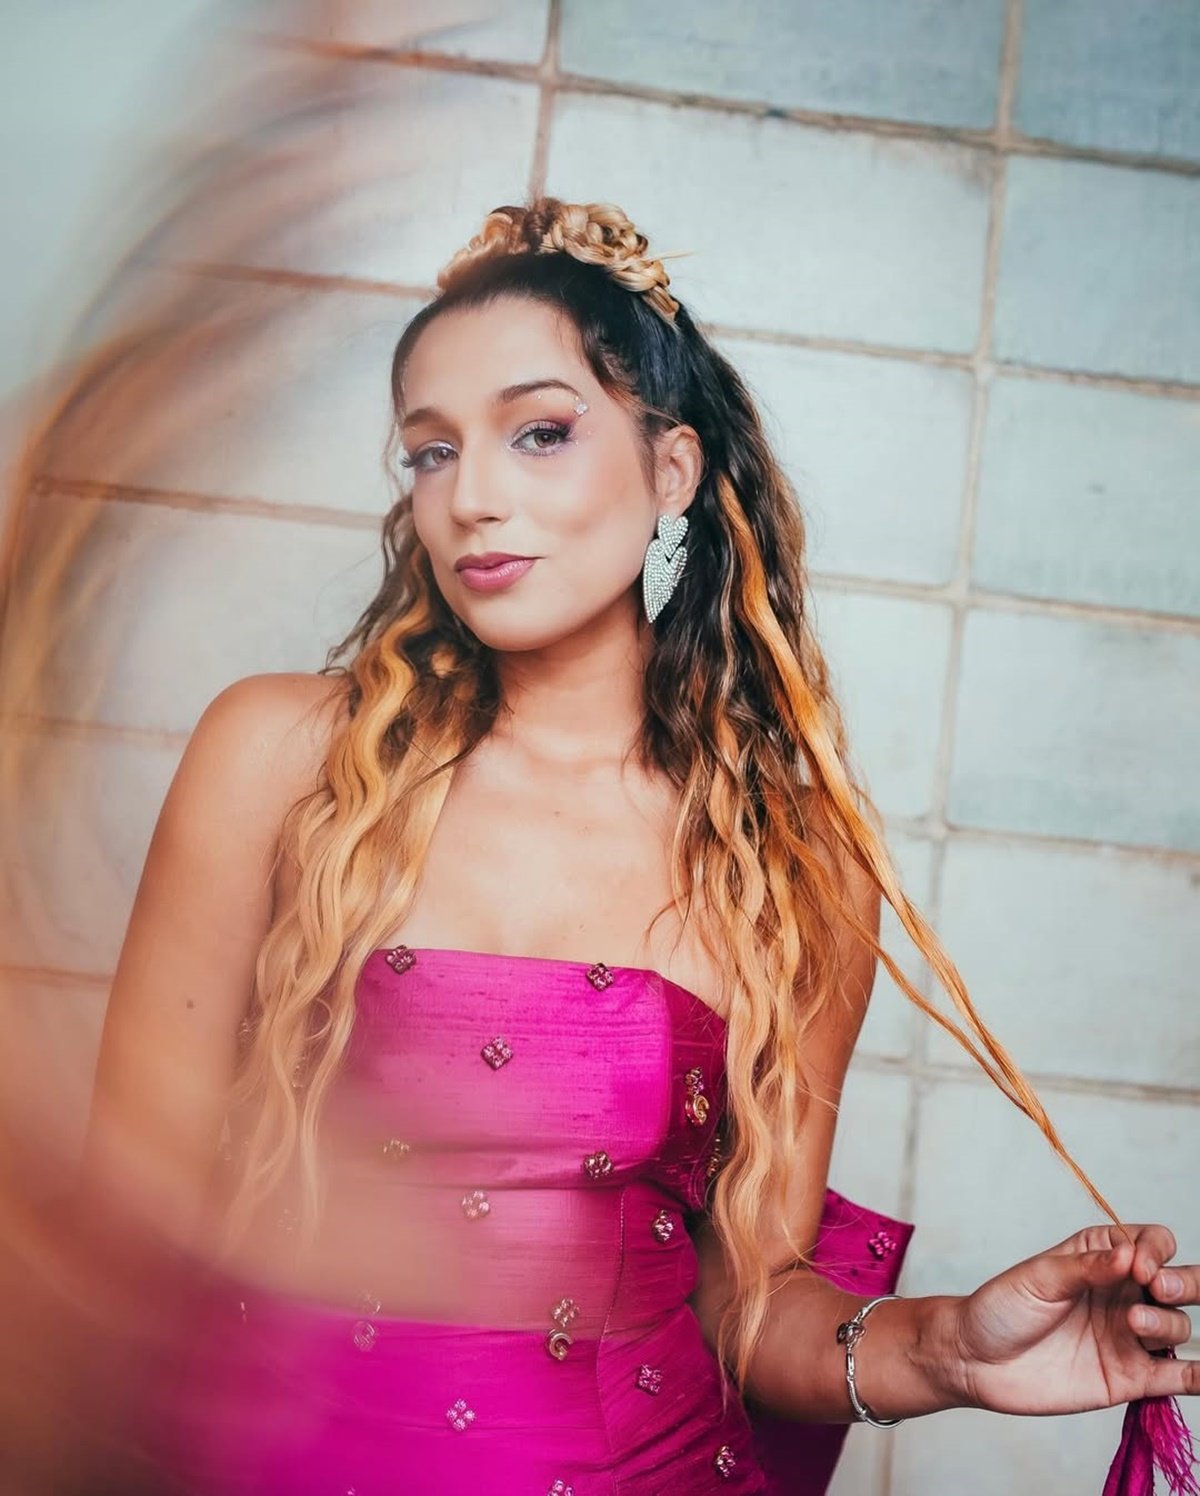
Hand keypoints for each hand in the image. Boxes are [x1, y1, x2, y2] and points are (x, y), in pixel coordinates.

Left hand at [949, 1223, 1197, 1415]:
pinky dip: (1198, 1375)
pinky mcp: (1131, 1378)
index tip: (1138, 1266)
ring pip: (1178, 1327)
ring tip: (1133, 1323)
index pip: (1154, 1243)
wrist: (975, 1360)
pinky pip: (1177, 1378)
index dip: (1156, 1251)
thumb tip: (1130, 1255)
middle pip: (1182, 1284)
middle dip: (1186, 1283)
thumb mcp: (1040, 1277)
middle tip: (1158, 1288)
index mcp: (1104, 1257)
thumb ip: (1087, 1267)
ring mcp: (1130, 1337)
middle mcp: (1124, 1295)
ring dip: (1168, 1324)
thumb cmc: (1002, 1307)